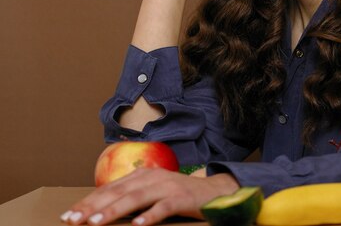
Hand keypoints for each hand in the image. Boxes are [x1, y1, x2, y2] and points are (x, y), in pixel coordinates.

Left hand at [60, 168, 238, 225]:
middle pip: (118, 192)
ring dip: (114, 210)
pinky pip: (163, 207)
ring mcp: (168, 187)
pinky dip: (150, 215)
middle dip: (93, 206)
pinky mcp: (182, 198)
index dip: (88, 201)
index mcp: (142, 175)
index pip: (110, 188)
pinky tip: (137, 225)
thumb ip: (132, 197)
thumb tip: (101, 211)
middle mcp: (153, 177)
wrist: (215, 191)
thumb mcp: (153, 193)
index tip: (68, 214)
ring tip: (95, 222)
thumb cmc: (179, 196)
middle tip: (72, 219)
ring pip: (136, 198)